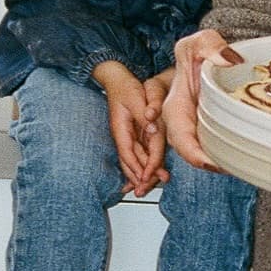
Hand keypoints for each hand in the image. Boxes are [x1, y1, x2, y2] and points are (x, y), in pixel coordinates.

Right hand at [93, 61, 164, 194]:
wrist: (117, 80)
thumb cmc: (125, 88)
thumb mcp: (136, 99)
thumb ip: (145, 116)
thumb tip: (153, 130)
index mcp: (121, 131)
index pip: (130, 154)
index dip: (140, 167)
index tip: (148, 178)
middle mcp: (123, 137)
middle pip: (130, 163)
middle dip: (138, 177)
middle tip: (147, 189)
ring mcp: (126, 137)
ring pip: (132, 161)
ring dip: (139, 174)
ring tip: (146, 187)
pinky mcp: (132, 135)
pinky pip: (136, 155)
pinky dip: (139, 166)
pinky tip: (142, 177)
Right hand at [165, 29, 243, 170]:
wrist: (210, 55)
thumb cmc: (200, 50)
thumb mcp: (201, 42)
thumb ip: (212, 46)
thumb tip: (231, 60)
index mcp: (175, 109)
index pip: (181, 141)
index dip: (197, 156)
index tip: (217, 163)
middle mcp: (184, 125)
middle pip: (195, 155)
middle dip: (214, 166)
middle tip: (239, 167)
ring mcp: (199, 129)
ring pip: (208, 155)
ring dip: (225, 162)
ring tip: (248, 164)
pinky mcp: (212, 130)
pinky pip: (219, 147)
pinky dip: (231, 154)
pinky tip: (250, 156)